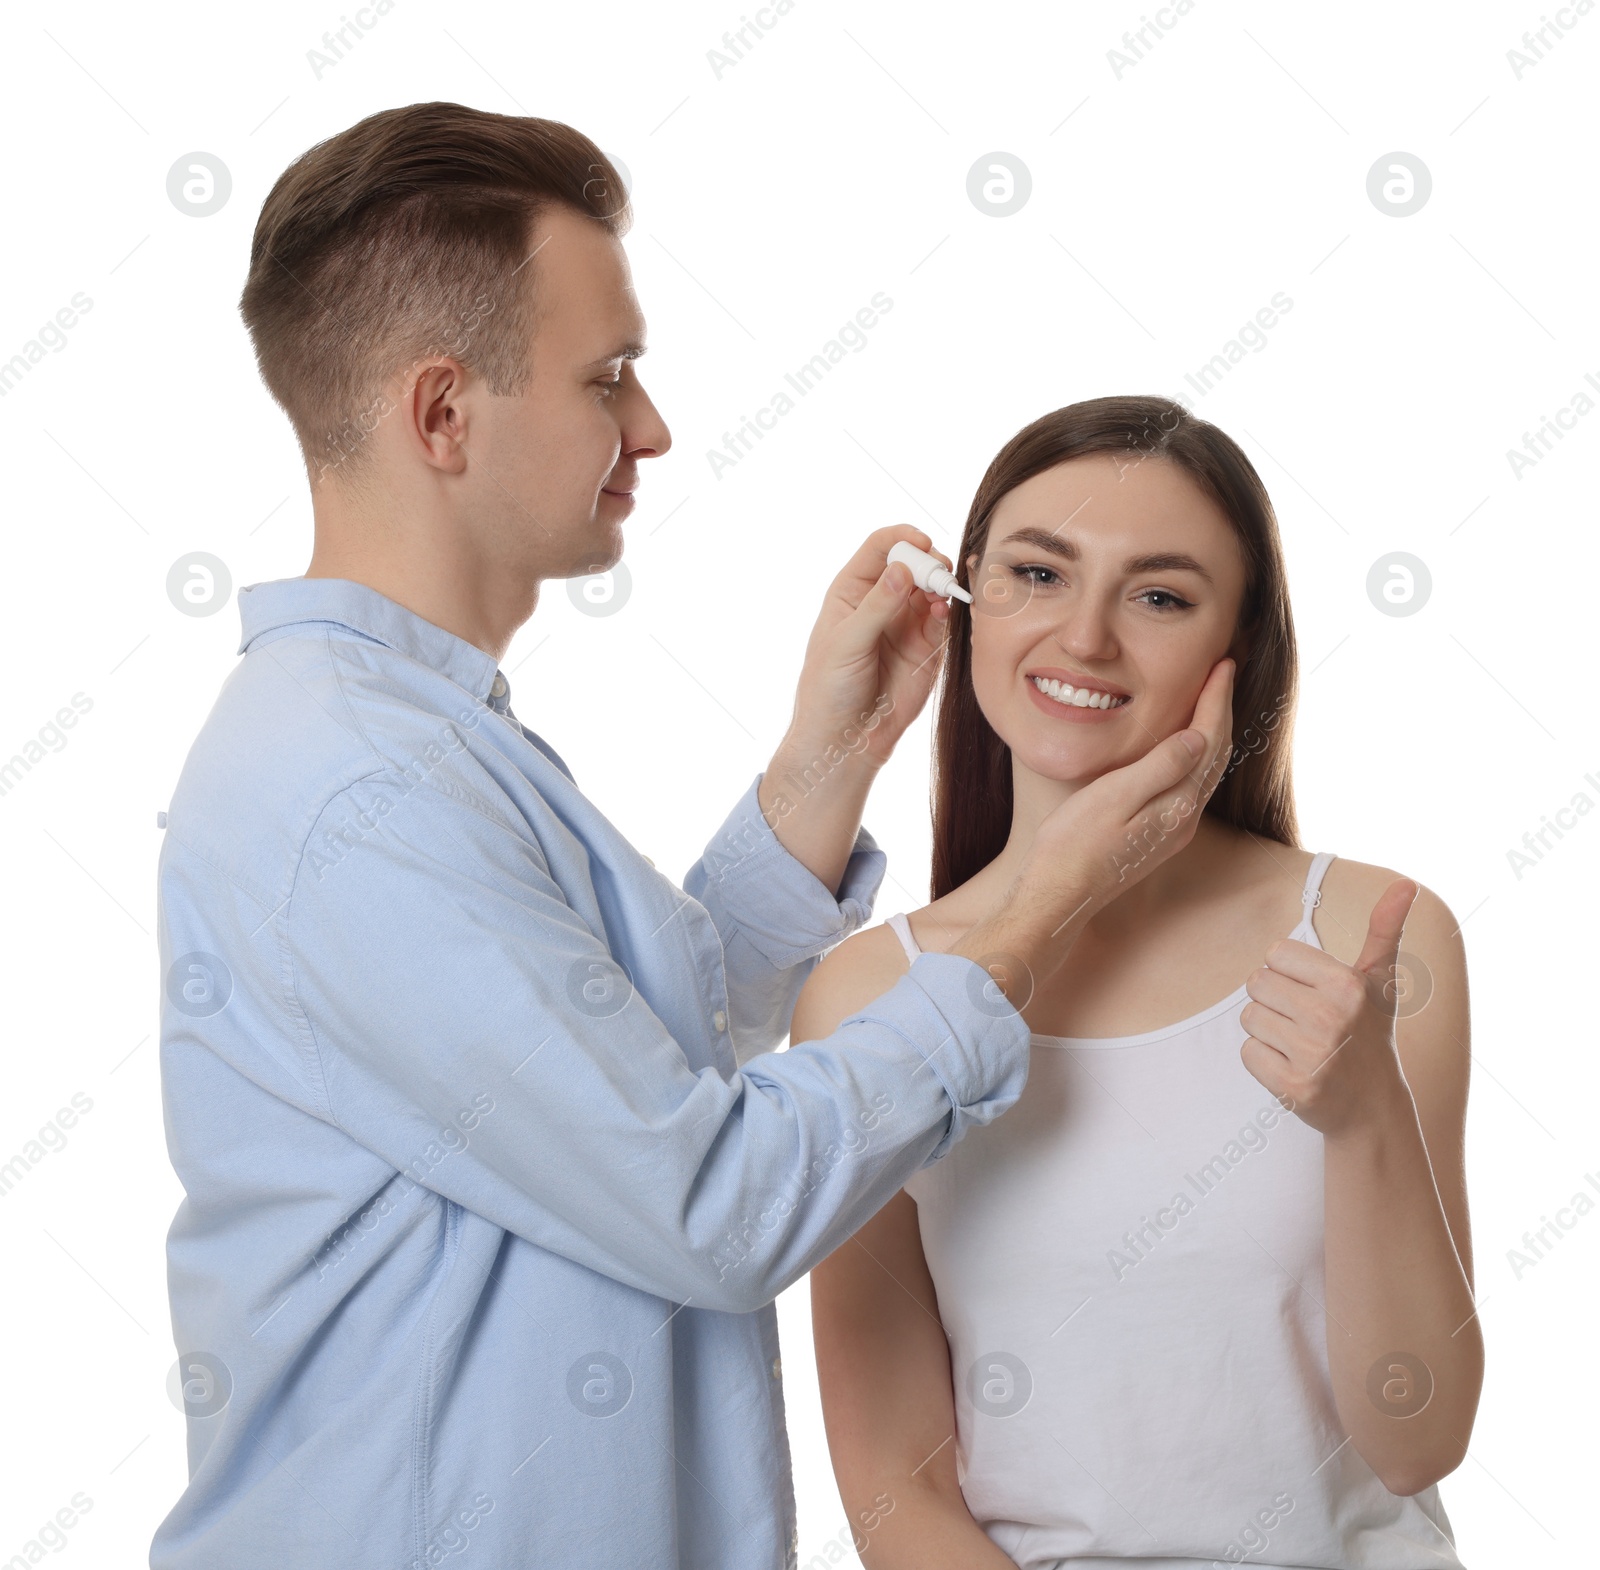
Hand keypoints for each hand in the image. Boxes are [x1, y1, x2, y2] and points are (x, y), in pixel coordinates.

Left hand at [779, 525, 953, 771]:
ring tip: (944, 594)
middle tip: (938, 574)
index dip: (901, 539)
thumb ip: (876, 606)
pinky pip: (945, 618)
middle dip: (929, 561)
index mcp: (851, 592)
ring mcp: (906, 622)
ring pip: (933, 587)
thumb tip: (902, 570)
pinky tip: (944, 612)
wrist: (847, 739)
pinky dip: (950, 610)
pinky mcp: (927, 646)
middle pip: (913, 562)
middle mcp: (882, 601)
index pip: (880, 548)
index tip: (921, 543)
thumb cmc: (829, 689)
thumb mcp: (846, 643)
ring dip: (943, 584)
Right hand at [1028, 654, 1237, 922]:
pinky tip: (1184, 747)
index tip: (1223, 665)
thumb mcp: (1114, 798)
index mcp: (1176, 804)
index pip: (1208, 740)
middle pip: (1215, 755)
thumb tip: (1198, 737)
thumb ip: (1159, 767)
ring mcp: (1172, 830)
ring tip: (1210, 701)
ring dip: (1212, 733)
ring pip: (1205, 771)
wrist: (1058, 896)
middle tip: (1223, 673)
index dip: (1216, 700)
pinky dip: (1195, 755)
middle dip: (1221, 711)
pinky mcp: (1156, 836)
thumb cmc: (1074, 845)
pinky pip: (1188, 785)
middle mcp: (1183, 818)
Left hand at [1239, 877, 1419, 1135]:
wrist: (1374, 1107)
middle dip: (1275, 1001)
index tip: (1314, 993)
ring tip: (1301, 1044)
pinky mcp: (1293, 1086)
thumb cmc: (1370, 1033)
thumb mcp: (1378, 981)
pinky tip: (1293, 1066)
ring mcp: (1313, 1054)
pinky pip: (1247, 1053)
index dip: (1289, 973)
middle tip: (1307, 1022)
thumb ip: (1384, 929)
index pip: (1275, 954)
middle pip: (1256, 984)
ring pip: (1248, 1018)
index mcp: (1347, 984)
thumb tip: (1406, 884)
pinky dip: (1263, 1061)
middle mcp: (1330, 1017)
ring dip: (1268, 1031)